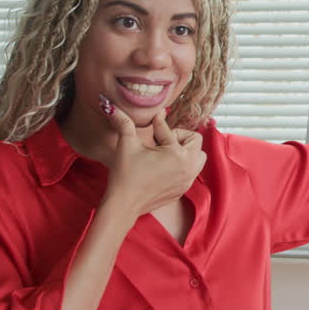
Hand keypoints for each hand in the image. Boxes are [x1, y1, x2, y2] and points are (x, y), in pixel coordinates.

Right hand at [98, 96, 205, 220]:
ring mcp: (187, 180)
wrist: (123, 205)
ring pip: (198, 157)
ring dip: (185, 151)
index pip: (169, 130)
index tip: (153, 120)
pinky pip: (191, 172)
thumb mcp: (126, 144)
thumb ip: (123, 122)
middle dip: (179, 137)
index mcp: (177, 154)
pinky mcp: (182, 190)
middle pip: (195, 141)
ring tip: (164, 153)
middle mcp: (188, 167)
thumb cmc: (125, 175)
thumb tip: (110, 104)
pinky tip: (162, 166)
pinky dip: (182, 165)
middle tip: (161, 141)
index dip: (157, 124)